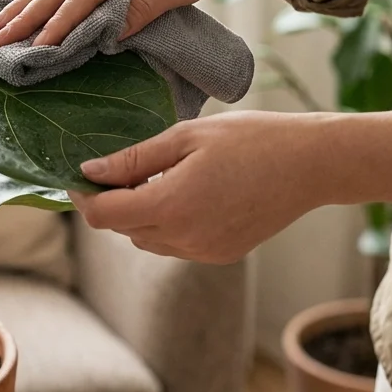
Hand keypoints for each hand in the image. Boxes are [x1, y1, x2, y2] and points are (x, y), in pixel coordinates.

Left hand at [68, 111, 335, 263]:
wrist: (312, 164)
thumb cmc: (251, 139)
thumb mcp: (185, 136)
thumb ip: (134, 159)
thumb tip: (90, 171)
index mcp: (171, 206)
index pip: (103, 215)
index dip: (83, 196)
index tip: (79, 174)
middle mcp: (184, 239)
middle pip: (122, 228)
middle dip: (112, 201)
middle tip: (122, 165)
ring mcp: (204, 252)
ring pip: (147, 239)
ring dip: (139, 213)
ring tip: (159, 176)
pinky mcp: (221, 255)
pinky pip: (175, 244)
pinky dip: (167, 223)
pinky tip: (187, 192)